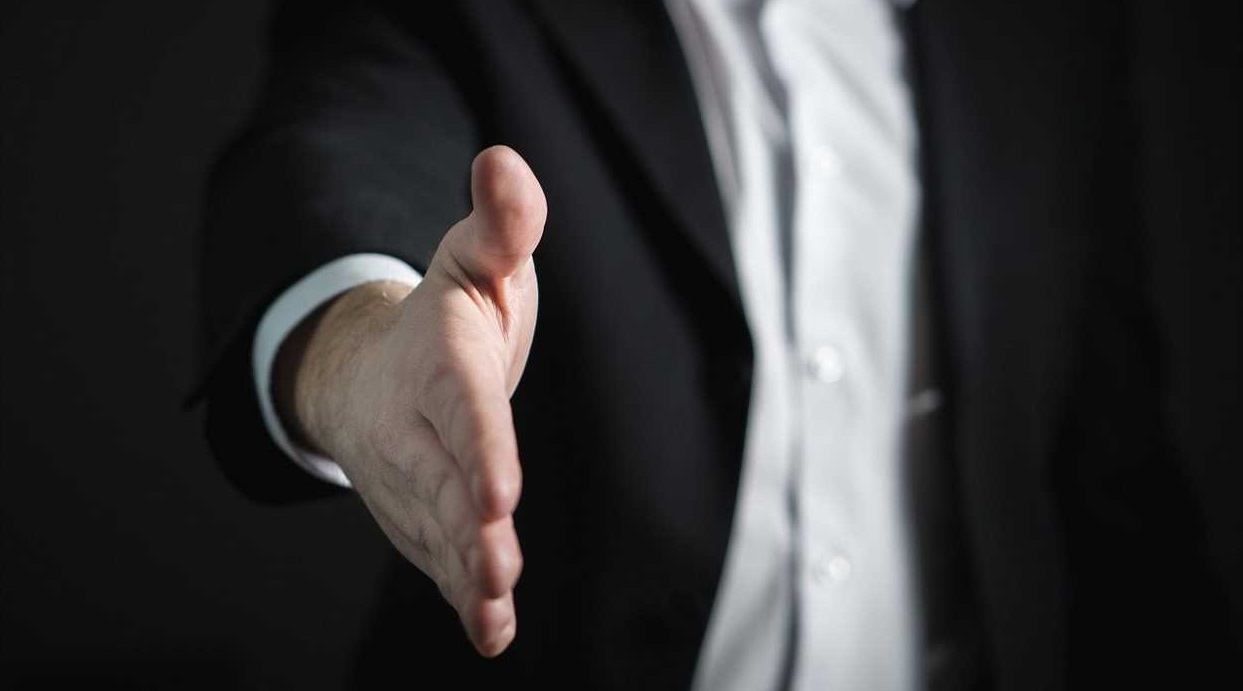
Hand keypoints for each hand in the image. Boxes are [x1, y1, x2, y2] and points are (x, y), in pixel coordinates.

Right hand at [277, 146, 544, 656]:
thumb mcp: (476, 259)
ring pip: (439, 531)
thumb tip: (505, 161)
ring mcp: (414, 478)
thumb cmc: (445, 314)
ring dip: (465, 573)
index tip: (499, 493)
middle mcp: (417, 428)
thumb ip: (502, 222)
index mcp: (440, 364)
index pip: (464, 409)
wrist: (373, 369)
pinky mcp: (422, 514)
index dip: (481, 449)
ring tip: (491, 608)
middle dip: (467, 527)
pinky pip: (438, 558)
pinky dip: (463, 597)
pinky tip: (491, 633)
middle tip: (496, 566)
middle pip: (444, 481)